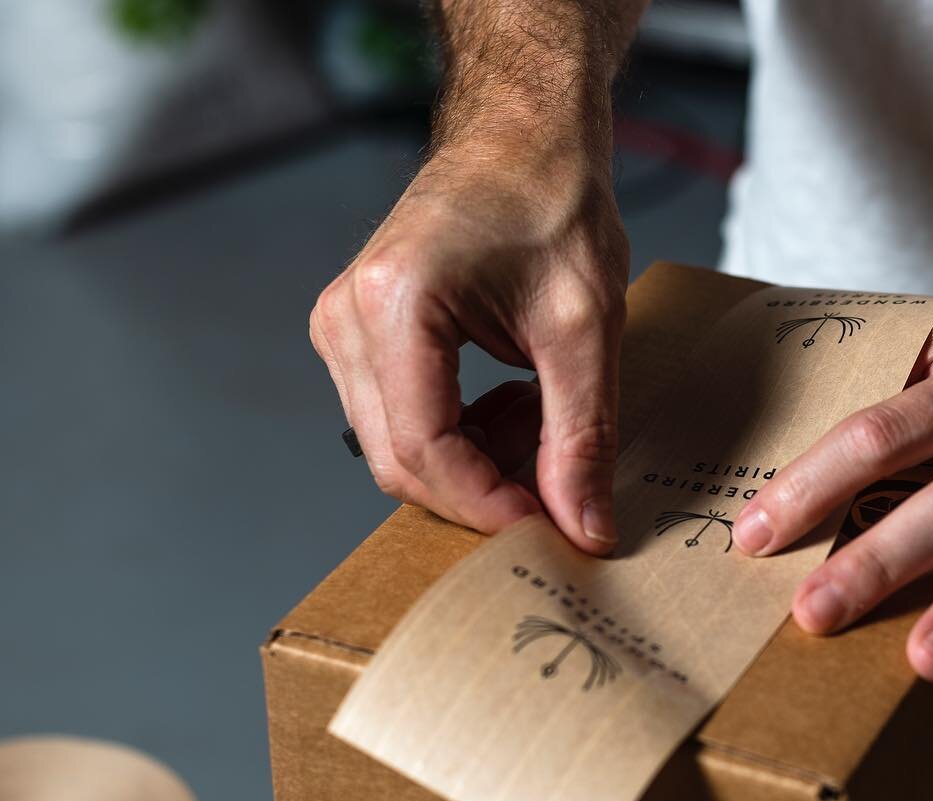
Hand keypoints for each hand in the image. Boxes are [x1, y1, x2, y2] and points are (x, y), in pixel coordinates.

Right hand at [309, 143, 629, 552]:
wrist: (523, 134)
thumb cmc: (551, 201)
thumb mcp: (585, 327)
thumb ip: (580, 436)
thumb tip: (584, 527)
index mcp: (393, 305)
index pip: (423, 450)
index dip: (487, 505)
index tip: (552, 528)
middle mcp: (346, 319)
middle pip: (399, 462)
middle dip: (480, 494)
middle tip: (556, 493)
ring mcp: (343, 326)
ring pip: (397, 449)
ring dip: (473, 466)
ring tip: (541, 429)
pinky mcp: (360, 334)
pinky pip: (400, 419)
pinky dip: (461, 437)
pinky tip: (512, 410)